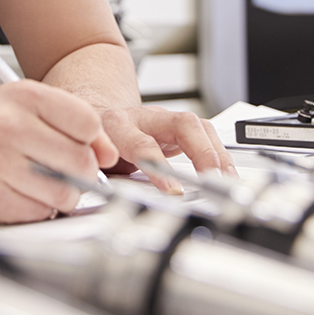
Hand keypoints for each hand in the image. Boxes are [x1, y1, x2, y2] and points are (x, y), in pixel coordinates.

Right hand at [0, 81, 118, 222]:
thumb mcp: (14, 109)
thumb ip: (64, 123)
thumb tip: (107, 152)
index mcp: (21, 95)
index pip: (88, 122)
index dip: (91, 143)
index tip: (81, 150)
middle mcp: (10, 124)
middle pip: (81, 162)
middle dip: (78, 175)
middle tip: (57, 173)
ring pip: (65, 192)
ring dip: (58, 197)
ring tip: (35, 186)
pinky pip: (38, 213)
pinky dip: (34, 211)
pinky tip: (15, 196)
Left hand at [98, 106, 237, 193]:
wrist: (98, 116)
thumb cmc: (94, 140)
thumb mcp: (87, 157)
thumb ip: (95, 175)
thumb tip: (108, 198)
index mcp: (116, 124)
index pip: (140, 143)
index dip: (158, 166)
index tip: (173, 190)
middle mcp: (144, 117)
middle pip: (181, 124)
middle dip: (202, 152)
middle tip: (212, 180)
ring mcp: (165, 119)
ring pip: (198, 126)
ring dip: (216, 154)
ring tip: (226, 181)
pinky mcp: (179, 126)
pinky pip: (205, 135)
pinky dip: (218, 154)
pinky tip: (226, 172)